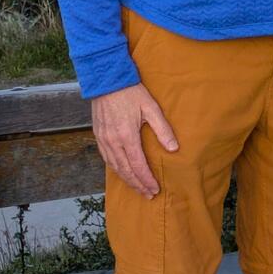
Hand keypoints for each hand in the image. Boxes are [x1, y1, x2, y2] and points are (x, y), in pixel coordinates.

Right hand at [91, 83, 177, 198]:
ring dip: (126, 179)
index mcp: (127, 136)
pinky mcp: (98, 135)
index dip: (146, 179)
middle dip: (137, 184)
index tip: (155, 189)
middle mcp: (113, 141)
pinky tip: (122, 172)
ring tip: (137, 188)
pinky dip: (115, 169)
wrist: (107, 79)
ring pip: (114, 166)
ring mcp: (103, 139)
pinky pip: (106, 158)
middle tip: (148, 194)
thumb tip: (174, 148)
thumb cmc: (131, 92)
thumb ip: (162, 129)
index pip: (138, 165)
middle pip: (125, 170)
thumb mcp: (151, 108)